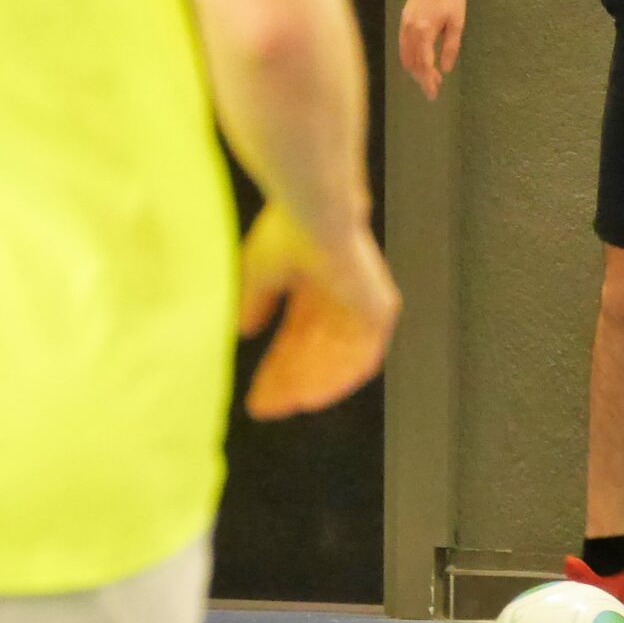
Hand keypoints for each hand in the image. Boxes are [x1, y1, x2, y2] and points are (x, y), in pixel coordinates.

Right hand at [236, 207, 400, 419]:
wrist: (317, 215)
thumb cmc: (288, 232)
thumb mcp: (260, 274)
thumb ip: (256, 303)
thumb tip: (244, 331)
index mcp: (317, 284)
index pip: (297, 337)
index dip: (277, 367)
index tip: (257, 393)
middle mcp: (342, 296)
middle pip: (315, 352)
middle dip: (291, 381)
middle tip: (267, 407)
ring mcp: (363, 303)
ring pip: (338, 357)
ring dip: (312, 383)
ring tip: (287, 406)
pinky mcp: (379, 308)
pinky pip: (364, 355)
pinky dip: (339, 377)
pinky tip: (312, 397)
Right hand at [397, 0, 466, 100]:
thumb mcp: (457, 23)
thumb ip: (451, 47)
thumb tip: (446, 69)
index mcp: (423, 31)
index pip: (423, 64)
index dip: (427, 81)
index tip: (433, 94)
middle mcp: (409, 29)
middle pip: (411, 62)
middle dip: (421, 77)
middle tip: (434, 87)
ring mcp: (403, 24)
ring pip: (405, 55)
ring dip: (415, 68)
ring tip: (430, 76)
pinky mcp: (403, 19)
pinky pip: (403, 45)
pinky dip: (410, 57)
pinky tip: (421, 60)